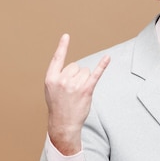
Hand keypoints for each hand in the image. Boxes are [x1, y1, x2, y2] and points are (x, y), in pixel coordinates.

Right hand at [44, 34, 109, 154]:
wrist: (63, 124)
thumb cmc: (58, 107)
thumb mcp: (51, 90)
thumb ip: (58, 77)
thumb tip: (74, 68)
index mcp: (51, 78)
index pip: (57, 59)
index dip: (62, 47)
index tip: (66, 36)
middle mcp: (62, 80)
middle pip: (76, 66)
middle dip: (76, 76)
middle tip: (72, 91)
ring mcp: (74, 85)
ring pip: (85, 71)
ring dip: (84, 80)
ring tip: (78, 94)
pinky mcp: (86, 91)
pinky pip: (95, 74)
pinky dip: (102, 66)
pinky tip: (108, 58)